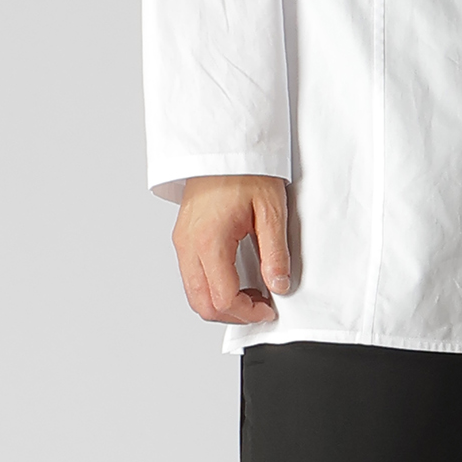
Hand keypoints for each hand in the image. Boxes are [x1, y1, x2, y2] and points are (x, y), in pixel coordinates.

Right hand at [173, 175, 292, 324]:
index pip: (222, 298)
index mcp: (210, 241)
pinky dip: (211, 288)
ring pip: (193, 294)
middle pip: (201, 304)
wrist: (222, 147)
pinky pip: (191, 277)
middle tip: (259, 307)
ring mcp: (182, 242)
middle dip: (232, 315)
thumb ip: (275, 253)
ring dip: (220, 303)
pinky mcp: (182, 238)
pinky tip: (234, 280)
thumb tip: (279, 284)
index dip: (247, 313)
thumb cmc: (244, 171)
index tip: (268, 308)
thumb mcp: (271, 211)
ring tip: (249, 293)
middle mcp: (189, 245)